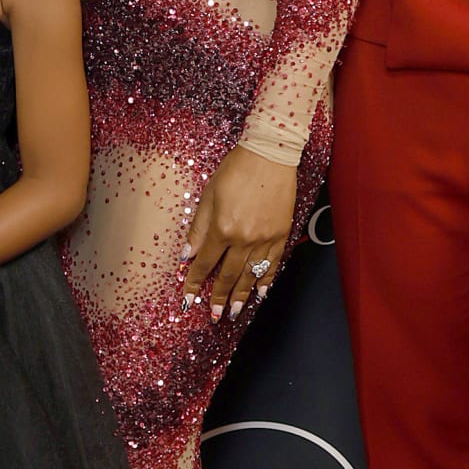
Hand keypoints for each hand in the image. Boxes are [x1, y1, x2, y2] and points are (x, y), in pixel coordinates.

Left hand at [183, 148, 299, 319]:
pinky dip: (266, 280)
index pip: (205, 264)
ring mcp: (265, 238)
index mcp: (223, 228)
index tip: (189, 297)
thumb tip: (187, 254)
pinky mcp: (281, 234)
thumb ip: (198, 228)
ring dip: (241, 295)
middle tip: (214, 314)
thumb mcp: (209, 195)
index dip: (195, 282)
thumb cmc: (237, 169)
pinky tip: (261, 292)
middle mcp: (244, 239)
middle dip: (219, 297)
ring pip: (251, 275)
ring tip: (235, 311)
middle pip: (228, 275)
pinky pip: (273, 264)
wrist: (270, 154)